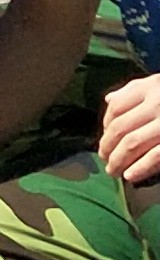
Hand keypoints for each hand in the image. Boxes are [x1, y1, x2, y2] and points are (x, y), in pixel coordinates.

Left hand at [101, 69, 159, 184]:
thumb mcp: (159, 84)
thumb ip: (135, 91)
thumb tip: (110, 101)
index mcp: (150, 88)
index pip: (117, 108)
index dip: (105, 125)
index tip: (105, 139)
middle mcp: (157, 104)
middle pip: (121, 127)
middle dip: (108, 146)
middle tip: (105, 159)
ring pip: (133, 142)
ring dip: (119, 159)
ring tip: (114, 170)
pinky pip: (156, 155)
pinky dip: (141, 167)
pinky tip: (131, 175)